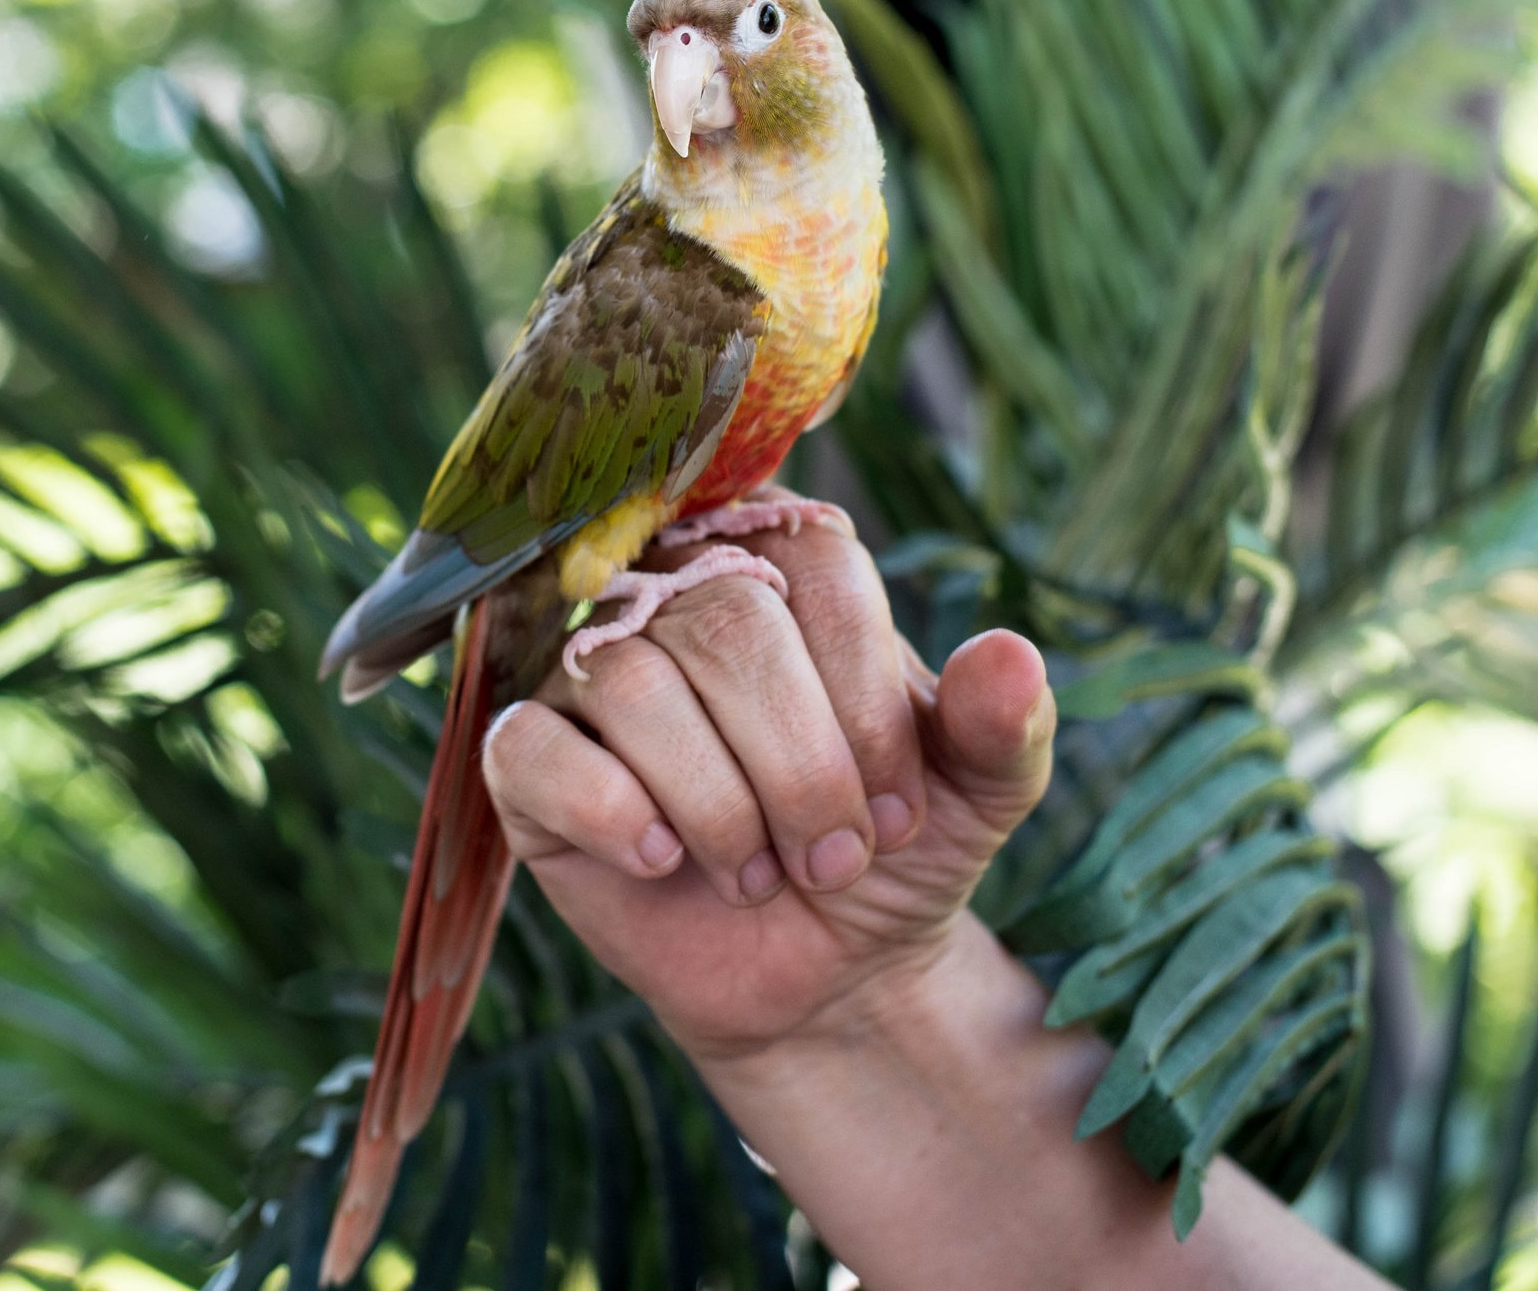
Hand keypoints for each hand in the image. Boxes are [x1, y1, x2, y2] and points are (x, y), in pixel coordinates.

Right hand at [479, 493, 1056, 1061]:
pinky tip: (663, 860)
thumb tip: (1010, 652)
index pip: (815, 566)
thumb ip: (1005, 723)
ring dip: (718, 804)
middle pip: (725, 624)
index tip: (900, 813)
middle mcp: (679, 595)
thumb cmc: (890, 851)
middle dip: (799, 768)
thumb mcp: (975, 794)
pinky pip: (529, 748)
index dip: (865, 699)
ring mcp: (591, 673)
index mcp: (787, 571)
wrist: (827, 972)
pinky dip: (608, 811)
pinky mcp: (527, 759)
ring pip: (630, 681)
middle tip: (835, 861)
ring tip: (758, 873)